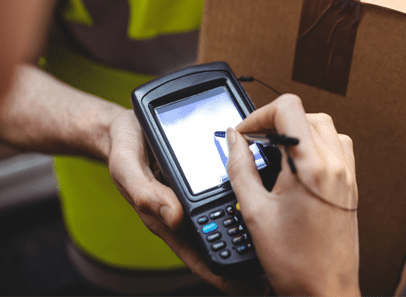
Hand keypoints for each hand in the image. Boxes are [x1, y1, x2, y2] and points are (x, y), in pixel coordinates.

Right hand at [107, 110, 268, 295]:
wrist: (128, 124)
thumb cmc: (124, 148)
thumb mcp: (127, 168)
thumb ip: (146, 193)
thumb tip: (174, 217)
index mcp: (168, 217)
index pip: (197, 254)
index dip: (221, 274)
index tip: (247, 287)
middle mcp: (186, 210)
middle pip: (220, 238)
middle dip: (245, 253)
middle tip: (275, 265)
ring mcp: (196, 195)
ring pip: (228, 214)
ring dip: (250, 224)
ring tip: (281, 232)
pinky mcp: (206, 177)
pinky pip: (229, 189)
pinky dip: (247, 192)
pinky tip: (267, 191)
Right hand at [226, 94, 360, 296]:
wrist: (325, 292)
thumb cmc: (294, 263)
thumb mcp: (255, 212)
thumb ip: (240, 168)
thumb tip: (233, 139)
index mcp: (310, 167)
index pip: (288, 109)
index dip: (260, 115)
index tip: (245, 133)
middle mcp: (335, 165)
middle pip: (305, 114)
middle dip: (275, 122)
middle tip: (255, 143)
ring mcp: (347, 174)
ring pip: (324, 127)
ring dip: (297, 131)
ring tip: (275, 153)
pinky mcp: (351, 185)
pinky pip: (337, 147)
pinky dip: (315, 144)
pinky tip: (297, 165)